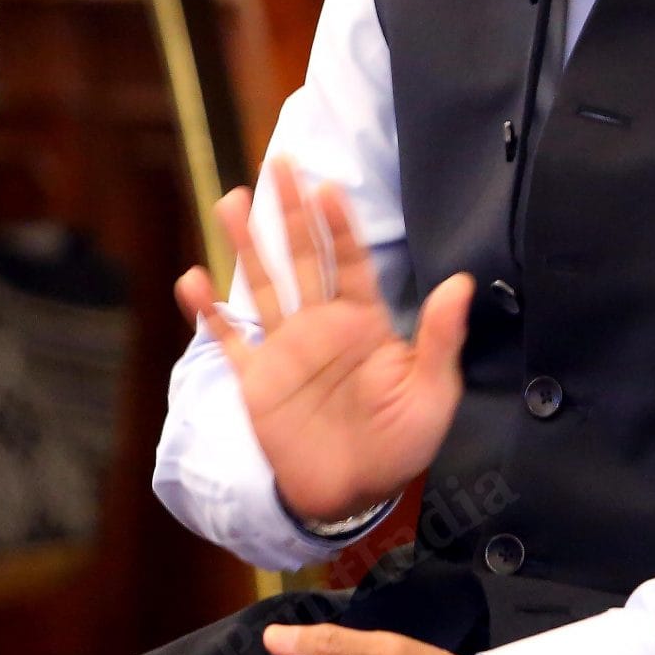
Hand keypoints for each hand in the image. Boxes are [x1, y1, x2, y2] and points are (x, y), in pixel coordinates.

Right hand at [172, 161, 473, 525]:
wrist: (357, 493)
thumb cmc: (402, 442)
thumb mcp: (433, 390)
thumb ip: (441, 336)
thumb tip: (462, 281)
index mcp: (366, 323)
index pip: (349, 261)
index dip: (339, 224)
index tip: (329, 186)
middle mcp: (322, 326)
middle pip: (303, 257)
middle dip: (292, 212)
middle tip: (282, 162)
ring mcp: (285, 350)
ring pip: (264, 285)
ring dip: (248, 245)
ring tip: (232, 199)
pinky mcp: (257, 381)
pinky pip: (228, 340)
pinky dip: (208, 313)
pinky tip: (192, 279)